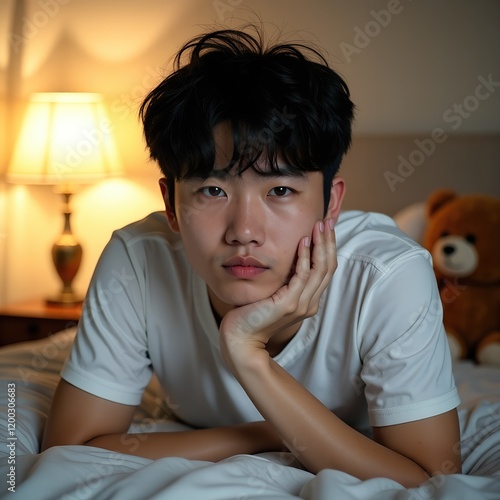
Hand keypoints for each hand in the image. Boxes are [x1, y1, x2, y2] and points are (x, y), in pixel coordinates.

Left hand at [219, 217, 336, 369]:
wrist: (241, 339)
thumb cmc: (252, 315)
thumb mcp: (273, 293)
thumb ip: (285, 280)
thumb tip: (288, 258)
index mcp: (308, 300)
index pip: (326, 270)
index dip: (328, 248)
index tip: (325, 228)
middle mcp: (309, 303)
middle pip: (328, 267)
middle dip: (328, 242)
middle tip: (326, 221)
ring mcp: (301, 305)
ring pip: (320, 270)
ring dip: (320, 245)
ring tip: (317, 226)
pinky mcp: (289, 304)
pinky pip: (302, 276)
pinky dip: (305, 257)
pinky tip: (303, 242)